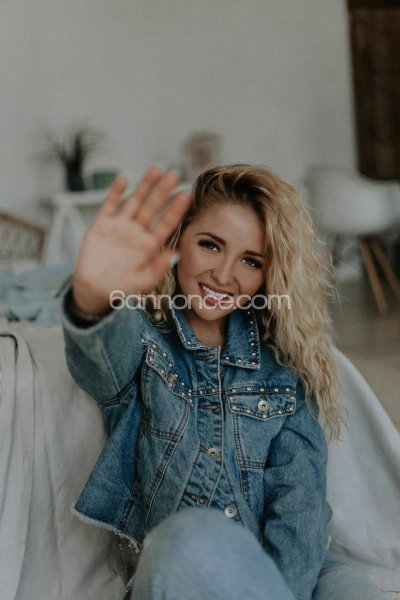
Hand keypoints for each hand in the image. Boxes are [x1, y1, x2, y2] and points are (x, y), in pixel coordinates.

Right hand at [72, 166, 190, 314]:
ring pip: (135, 201)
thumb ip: (157, 269)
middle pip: (153, 207)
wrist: (92, 290)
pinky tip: (124, 179)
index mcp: (149, 246)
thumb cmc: (119, 288)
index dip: (175, 210)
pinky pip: (110, 205)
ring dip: (145, 185)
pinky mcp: (102, 224)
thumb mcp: (140, 282)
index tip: (186, 195)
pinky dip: (115, 192)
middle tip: (175, 173)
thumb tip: (174, 254)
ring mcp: (120, 226)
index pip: (166, 224)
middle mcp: (137, 232)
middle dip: (163, 191)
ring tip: (156, 169)